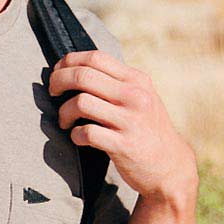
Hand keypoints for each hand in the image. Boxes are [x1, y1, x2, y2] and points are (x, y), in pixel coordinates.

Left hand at [47, 49, 195, 200]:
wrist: (170, 165)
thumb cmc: (147, 129)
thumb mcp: (140, 97)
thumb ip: (115, 82)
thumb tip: (75, 69)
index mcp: (136, 80)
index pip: (95, 57)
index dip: (69, 62)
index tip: (58, 73)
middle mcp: (135, 96)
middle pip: (83, 76)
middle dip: (58, 82)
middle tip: (53, 93)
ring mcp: (130, 120)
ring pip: (81, 102)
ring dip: (64, 112)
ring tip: (66, 121)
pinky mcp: (123, 145)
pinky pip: (86, 133)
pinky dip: (75, 135)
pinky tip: (78, 138)